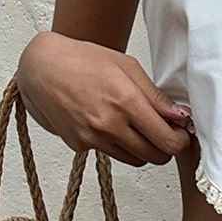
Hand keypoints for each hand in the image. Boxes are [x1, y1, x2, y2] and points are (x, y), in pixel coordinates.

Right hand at [15, 30, 192, 164]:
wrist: (41, 68)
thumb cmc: (84, 60)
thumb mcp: (126, 67)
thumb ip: (155, 96)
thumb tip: (180, 117)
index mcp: (126, 101)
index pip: (167, 140)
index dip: (180, 141)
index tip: (181, 134)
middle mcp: (110, 124)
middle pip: (155, 157)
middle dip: (165, 148)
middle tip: (164, 133)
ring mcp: (94, 139)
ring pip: (136, 160)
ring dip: (144, 149)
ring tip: (138, 128)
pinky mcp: (81, 146)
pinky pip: (112, 154)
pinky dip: (119, 145)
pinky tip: (110, 124)